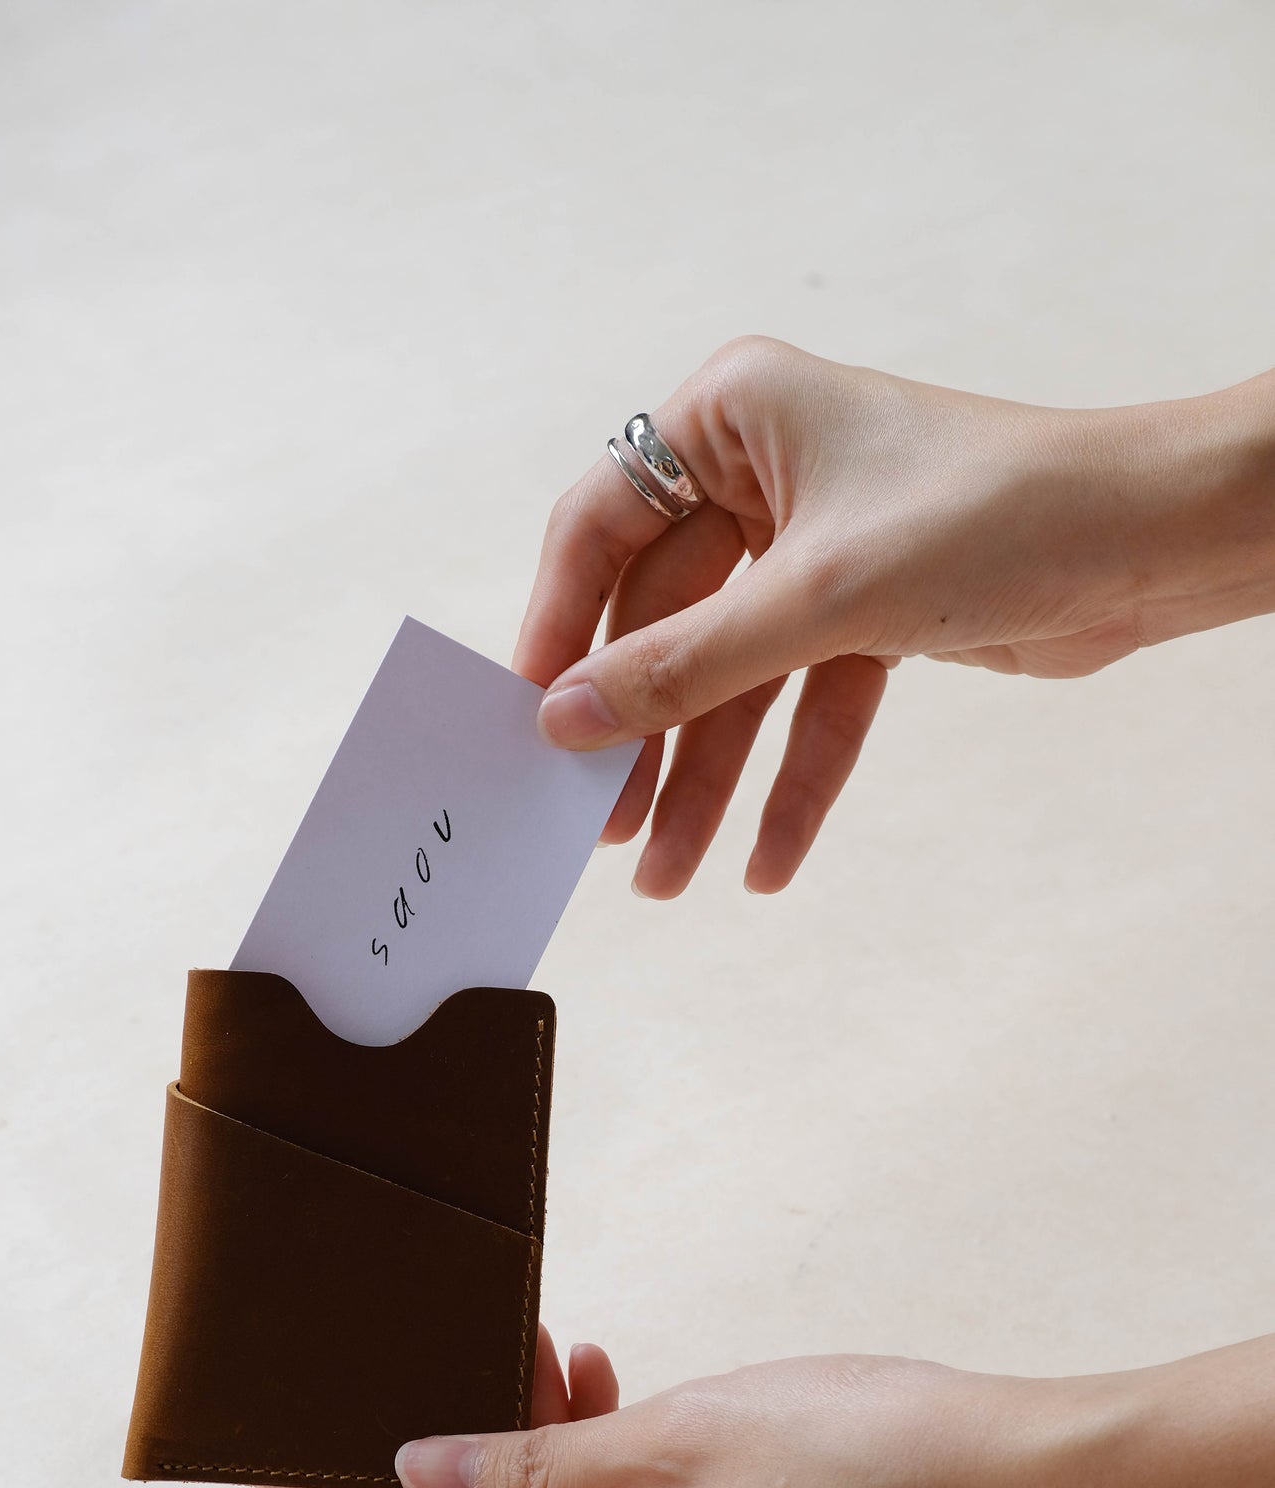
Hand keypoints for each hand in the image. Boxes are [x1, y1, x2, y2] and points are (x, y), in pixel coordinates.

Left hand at [265, 1331, 1257, 1487]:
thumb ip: (540, 1463)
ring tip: (542, 1347)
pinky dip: (609, 1464)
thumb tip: (428, 1473)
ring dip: (542, 1446)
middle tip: (421, 1353)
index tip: (274, 1478)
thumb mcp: (680, 1442)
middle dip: (461, 1452)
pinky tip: (609, 1386)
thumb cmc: (868, 1460)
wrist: (1024, 1480)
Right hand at [516, 338, 1274, 897]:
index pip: (601, 525)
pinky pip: (805, 704)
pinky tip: (766, 862)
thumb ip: (683, 665)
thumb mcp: (815, 599)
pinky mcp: (868, 611)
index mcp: (733, 417)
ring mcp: (816, 548)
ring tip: (669, 877)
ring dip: (707, 778)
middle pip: (665, 620)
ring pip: (734, 678)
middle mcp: (766, 473)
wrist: (1155, 542)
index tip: (527, 719)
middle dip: (643, 733)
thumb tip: (564, 718)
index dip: (559, 627)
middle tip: (600, 826)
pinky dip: (791, 778)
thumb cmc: (996, 514)